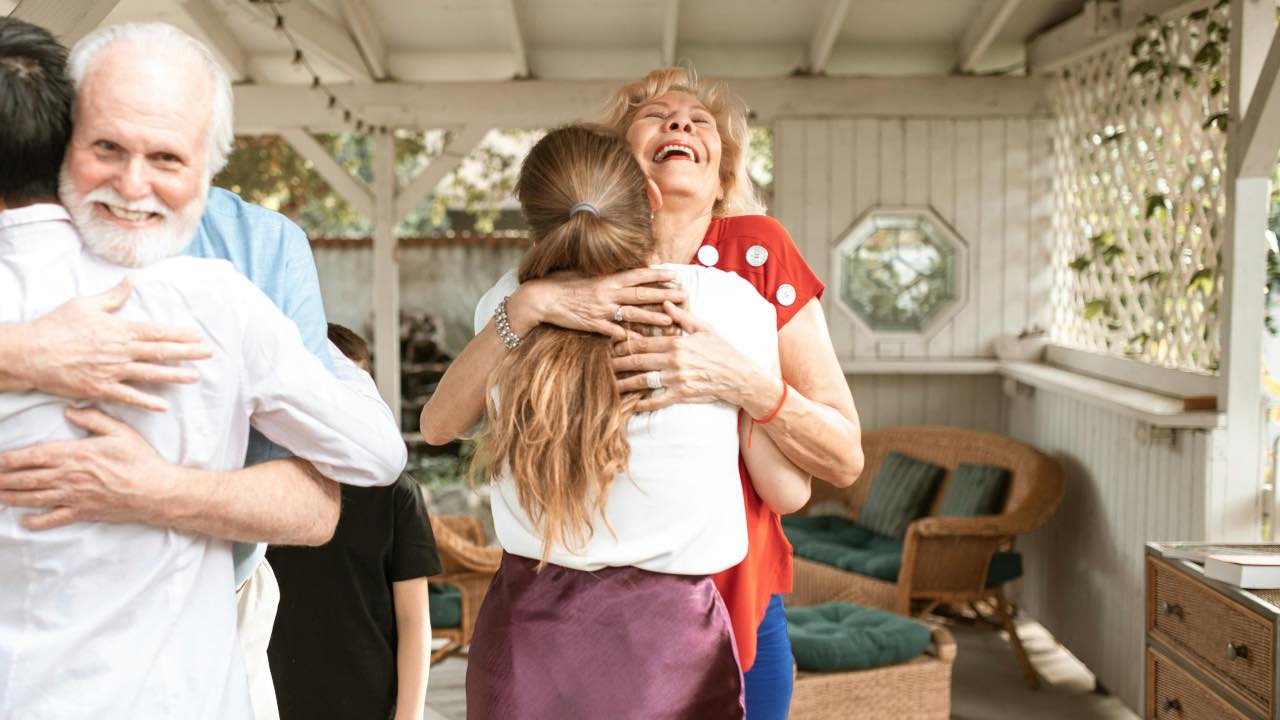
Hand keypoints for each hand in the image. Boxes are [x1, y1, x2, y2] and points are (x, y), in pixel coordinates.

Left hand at [0, 407, 176, 530]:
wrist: (156, 491)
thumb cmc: (140, 460)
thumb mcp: (120, 432)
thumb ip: (94, 419)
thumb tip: (69, 410)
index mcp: (76, 454)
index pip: (34, 456)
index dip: (10, 459)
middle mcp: (69, 476)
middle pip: (27, 478)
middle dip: (2, 479)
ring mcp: (73, 497)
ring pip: (33, 498)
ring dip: (10, 497)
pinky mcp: (82, 512)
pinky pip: (53, 519)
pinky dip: (36, 521)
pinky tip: (23, 520)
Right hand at [22, 278, 212, 410]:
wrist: (31, 353)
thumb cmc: (57, 326)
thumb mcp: (85, 304)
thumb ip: (112, 296)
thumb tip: (129, 281)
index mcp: (119, 329)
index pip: (157, 332)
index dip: (180, 335)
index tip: (197, 336)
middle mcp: (120, 351)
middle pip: (160, 352)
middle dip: (187, 353)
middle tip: (208, 354)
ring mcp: (112, 371)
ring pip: (150, 374)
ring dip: (175, 376)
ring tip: (195, 377)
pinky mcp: (100, 389)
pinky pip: (129, 397)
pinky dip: (147, 402)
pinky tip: (163, 405)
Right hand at [512, 268, 687, 340]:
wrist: (541, 298)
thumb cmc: (561, 283)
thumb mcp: (585, 273)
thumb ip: (604, 274)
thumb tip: (620, 272)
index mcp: (607, 278)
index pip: (637, 274)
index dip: (656, 274)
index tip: (674, 274)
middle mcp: (607, 292)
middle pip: (641, 294)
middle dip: (663, 295)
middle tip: (683, 296)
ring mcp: (601, 310)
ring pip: (632, 313)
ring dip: (652, 317)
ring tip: (670, 320)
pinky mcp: (593, 325)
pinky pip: (613, 332)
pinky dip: (626, 336)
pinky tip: (640, 342)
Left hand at [611, 301, 758, 412]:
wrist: (739, 376)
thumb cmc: (723, 350)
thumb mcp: (704, 328)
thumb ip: (682, 316)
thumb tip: (665, 303)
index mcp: (677, 342)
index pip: (643, 342)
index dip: (625, 344)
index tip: (612, 345)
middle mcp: (673, 361)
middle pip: (638, 361)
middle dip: (618, 363)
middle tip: (604, 364)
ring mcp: (676, 379)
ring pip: (643, 381)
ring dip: (625, 383)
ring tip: (610, 384)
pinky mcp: (681, 395)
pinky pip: (657, 401)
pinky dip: (643, 404)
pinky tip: (632, 405)